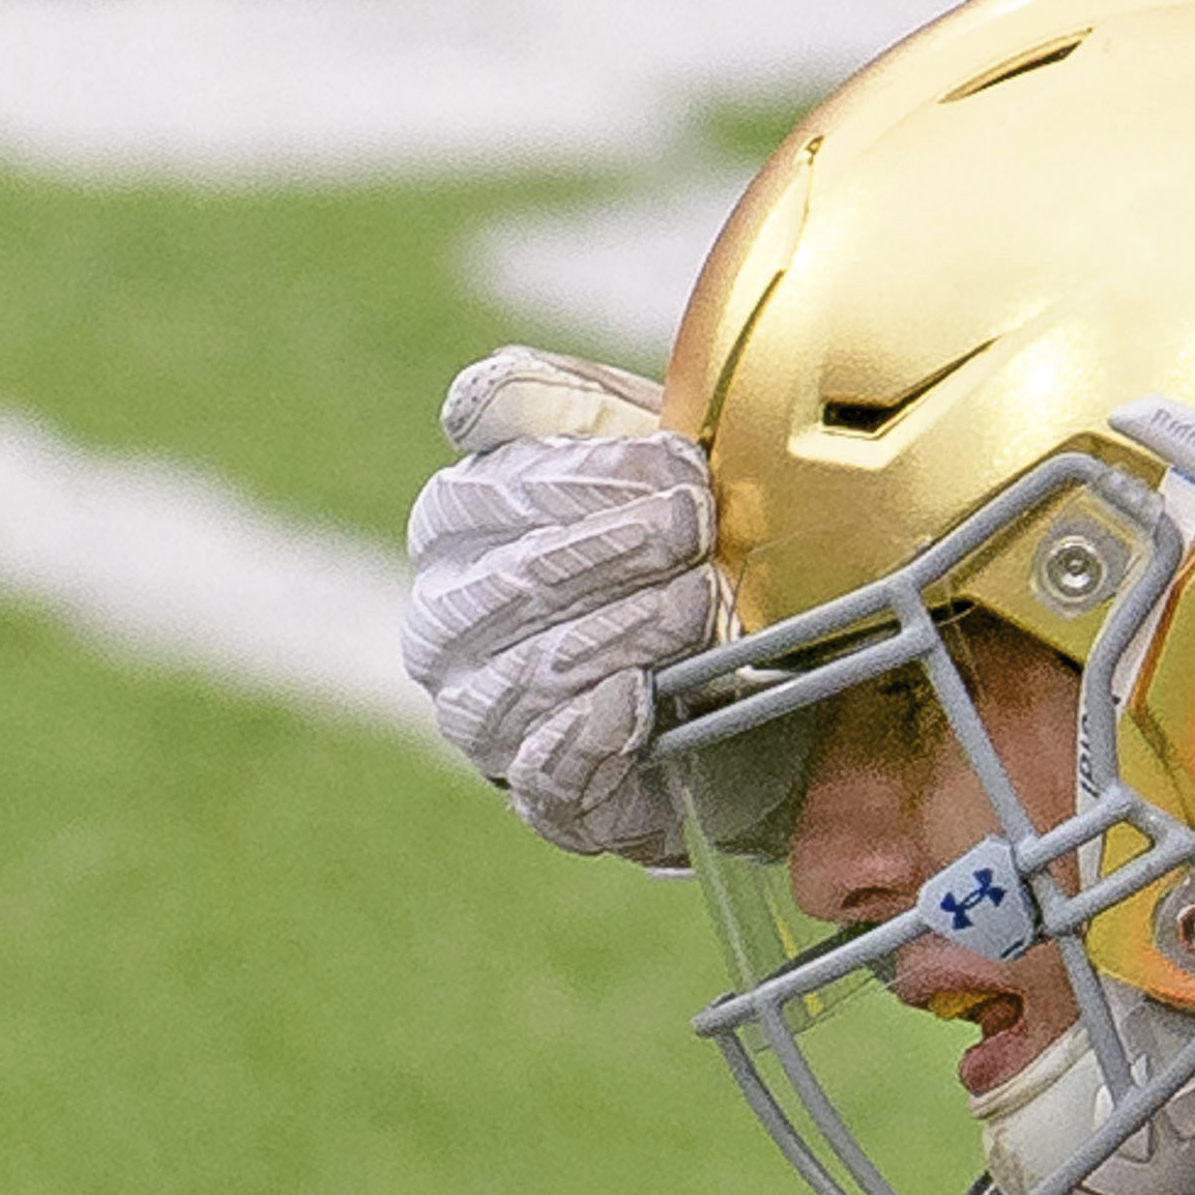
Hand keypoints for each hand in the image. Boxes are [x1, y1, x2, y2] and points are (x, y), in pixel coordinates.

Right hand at [402, 344, 724, 861]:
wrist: (744, 694)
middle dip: (611, 547)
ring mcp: (483, 710)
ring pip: (524, 670)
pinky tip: (639, 701)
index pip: (486, 485)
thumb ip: (575, 409)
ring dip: (618, 632)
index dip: (582, 471)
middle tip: (698, 528)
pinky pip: (541, 772)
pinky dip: (590, 734)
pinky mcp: (536, 792)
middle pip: (504, 577)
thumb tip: (476, 403)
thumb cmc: (680, 555)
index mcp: (462, 525)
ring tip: (696, 606)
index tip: (677, 464)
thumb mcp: (647, 461)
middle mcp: (450, 618)